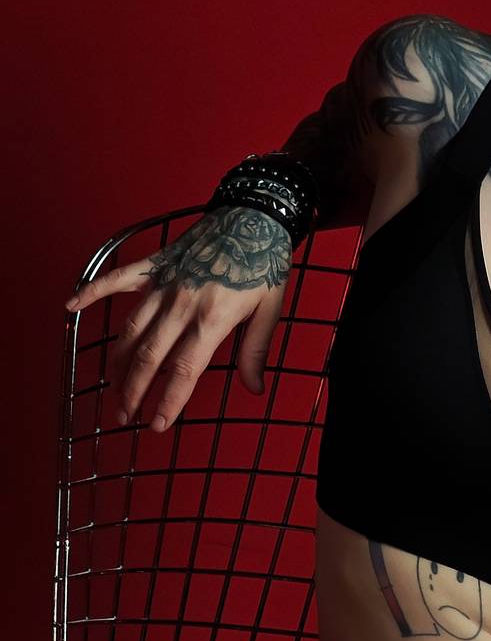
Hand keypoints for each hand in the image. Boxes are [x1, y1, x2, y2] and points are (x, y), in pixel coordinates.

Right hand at [64, 205, 292, 430]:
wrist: (255, 216)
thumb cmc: (265, 264)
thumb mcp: (270, 311)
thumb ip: (256, 351)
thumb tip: (255, 388)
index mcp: (211, 320)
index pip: (183, 372)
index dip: (168, 402)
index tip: (156, 425)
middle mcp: (181, 305)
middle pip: (148, 357)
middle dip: (133, 392)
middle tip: (124, 415)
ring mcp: (163, 284)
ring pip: (130, 329)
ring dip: (118, 361)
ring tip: (113, 386)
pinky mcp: (155, 265)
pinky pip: (117, 279)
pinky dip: (92, 292)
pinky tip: (70, 307)